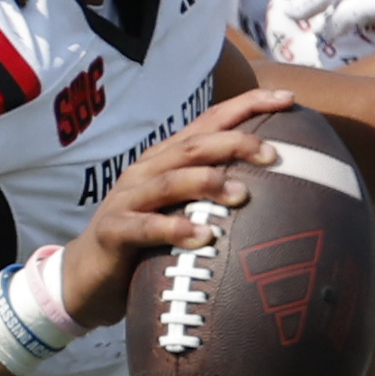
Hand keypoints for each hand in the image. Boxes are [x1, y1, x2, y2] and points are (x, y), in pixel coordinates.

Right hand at [55, 89, 279, 324]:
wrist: (86, 275)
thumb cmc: (144, 241)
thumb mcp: (181, 209)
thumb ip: (214, 196)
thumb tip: (279, 191)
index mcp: (167, 159)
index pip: (210, 123)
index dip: (247, 105)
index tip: (288, 99)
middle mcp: (147, 171)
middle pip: (194, 146)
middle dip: (234, 143)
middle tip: (273, 154)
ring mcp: (128, 198)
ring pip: (170, 180)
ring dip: (207, 183)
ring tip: (243, 195)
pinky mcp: (113, 230)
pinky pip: (144, 227)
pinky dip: (174, 228)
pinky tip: (203, 236)